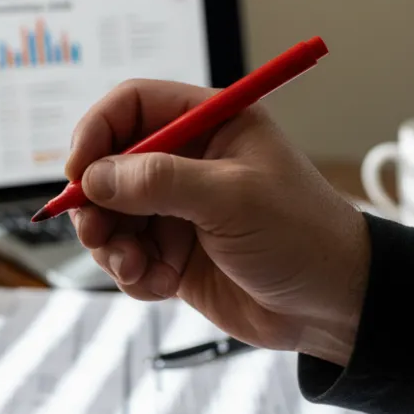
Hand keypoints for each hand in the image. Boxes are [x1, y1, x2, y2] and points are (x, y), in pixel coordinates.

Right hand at [66, 79, 369, 366]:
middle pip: (107, 164)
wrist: (335, 307)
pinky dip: (132, 274)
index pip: (132, 106)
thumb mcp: (232, 199)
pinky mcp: (171, 251)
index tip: (78, 170)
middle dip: (95, 202)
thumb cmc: (303, 237)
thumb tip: (95, 176)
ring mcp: (175, 208)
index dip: (97, 131)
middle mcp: (187, 161)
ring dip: (111, 245)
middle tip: (96, 231)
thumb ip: (159, 181)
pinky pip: (125, 256)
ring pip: (109, 215)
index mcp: (209, 125)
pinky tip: (160, 285)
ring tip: (135, 268)